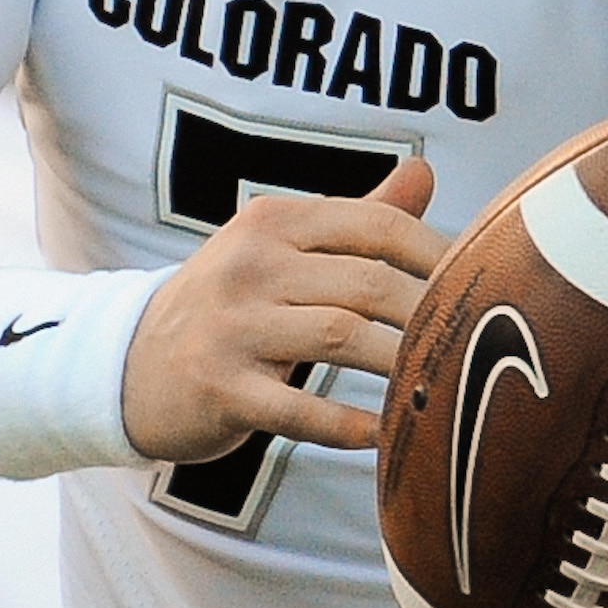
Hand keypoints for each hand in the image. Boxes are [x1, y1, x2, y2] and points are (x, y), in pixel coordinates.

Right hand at [119, 157, 442, 465]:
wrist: (127, 367)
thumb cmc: (228, 309)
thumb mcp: (278, 250)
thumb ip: (354, 218)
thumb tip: (425, 171)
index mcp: (271, 222)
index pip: (376, 226)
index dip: (439, 257)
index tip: (480, 288)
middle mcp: (249, 265)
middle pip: (368, 283)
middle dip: (431, 317)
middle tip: (474, 347)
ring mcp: (230, 327)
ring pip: (341, 338)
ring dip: (400, 367)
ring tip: (439, 389)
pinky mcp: (219, 387)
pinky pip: (298, 409)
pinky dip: (346, 425)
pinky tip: (380, 436)